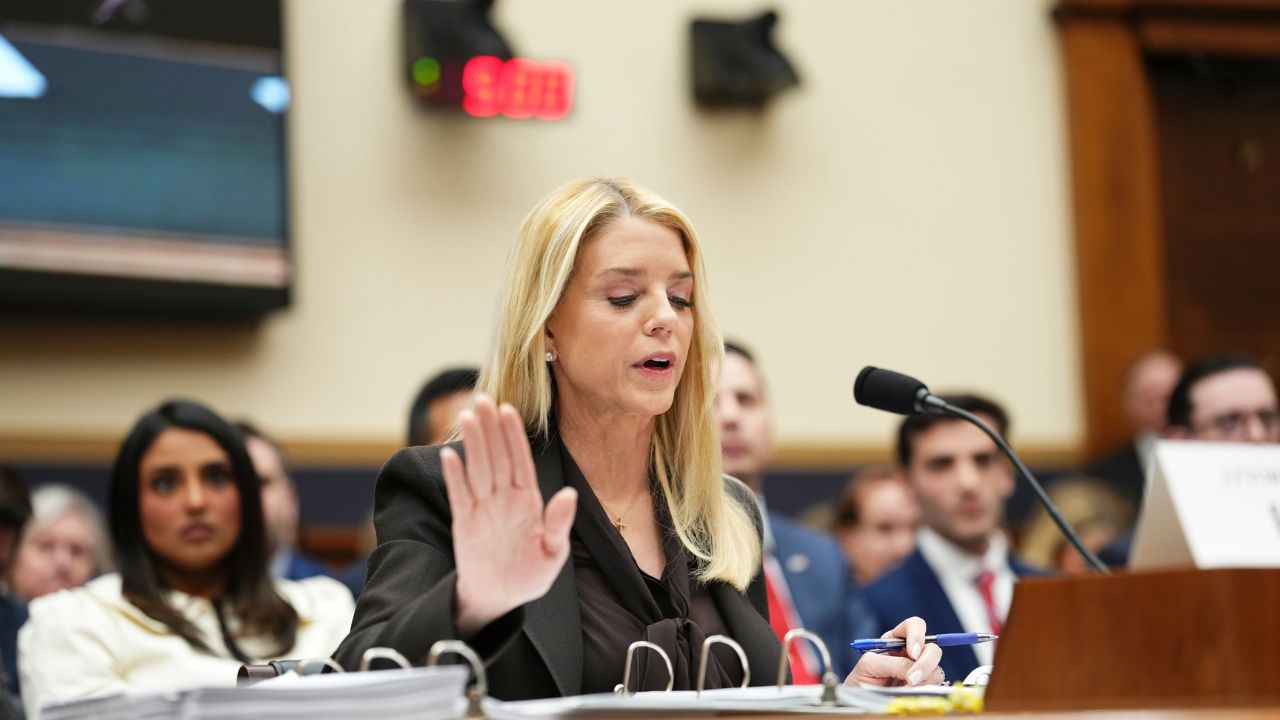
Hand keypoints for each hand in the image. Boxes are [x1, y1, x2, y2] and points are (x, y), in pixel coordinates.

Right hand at [441, 395, 576, 636]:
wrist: (500, 598)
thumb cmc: (530, 575)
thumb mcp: (553, 554)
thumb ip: (558, 524)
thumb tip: (570, 494)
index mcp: (528, 501)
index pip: (521, 461)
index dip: (515, 437)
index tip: (509, 411)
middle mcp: (504, 499)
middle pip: (497, 457)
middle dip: (491, 429)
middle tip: (483, 399)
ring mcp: (483, 509)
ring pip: (477, 469)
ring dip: (473, 443)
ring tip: (467, 416)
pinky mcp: (464, 524)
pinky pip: (460, 496)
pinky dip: (454, 477)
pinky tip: (450, 455)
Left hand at [843, 616, 944, 686]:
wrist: (862, 701)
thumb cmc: (862, 679)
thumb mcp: (869, 665)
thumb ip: (890, 663)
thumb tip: (912, 668)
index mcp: (896, 640)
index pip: (914, 625)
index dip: (917, 635)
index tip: (912, 653)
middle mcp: (912, 653)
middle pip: (932, 648)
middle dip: (925, 663)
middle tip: (912, 679)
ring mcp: (921, 670)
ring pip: (936, 669)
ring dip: (923, 680)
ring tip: (905, 689)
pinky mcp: (924, 686)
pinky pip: (935, 686)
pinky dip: (924, 690)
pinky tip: (910, 694)